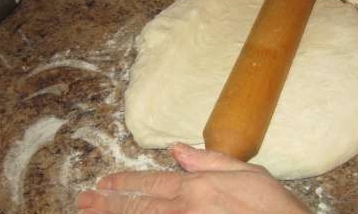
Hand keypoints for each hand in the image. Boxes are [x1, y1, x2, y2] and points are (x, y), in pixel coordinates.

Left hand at [76, 143, 309, 213]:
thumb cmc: (273, 207)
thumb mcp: (247, 172)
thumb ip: (209, 160)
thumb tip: (178, 150)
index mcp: (196, 188)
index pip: (151, 182)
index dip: (125, 183)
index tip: (105, 182)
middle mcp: (184, 211)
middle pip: (137, 207)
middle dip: (107, 204)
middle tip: (84, 201)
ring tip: (91, 213)